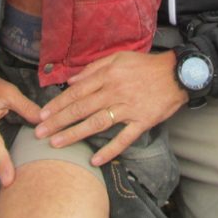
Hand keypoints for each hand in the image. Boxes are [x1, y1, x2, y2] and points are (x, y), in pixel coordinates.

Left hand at [35, 50, 186, 165]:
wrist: (177, 74)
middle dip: (58, 121)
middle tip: (40, 133)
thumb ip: (93, 68)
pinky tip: (95, 160)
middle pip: (81, 108)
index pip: (77, 92)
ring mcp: (128, 108)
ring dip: (75, 134)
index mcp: (108, 76)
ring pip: (97, 123)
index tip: (42, 114)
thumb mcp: (119, 57)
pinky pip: (124, 138)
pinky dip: (110, 150)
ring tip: (57, 143)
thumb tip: (71, 81)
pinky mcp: (142, 122)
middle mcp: (115, 92)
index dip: (58, 104)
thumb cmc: (146, 65)